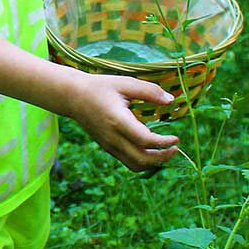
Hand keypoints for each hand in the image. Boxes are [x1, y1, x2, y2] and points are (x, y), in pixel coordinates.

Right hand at [64, 72, 179, 172]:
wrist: (72, 97)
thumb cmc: (100, 87)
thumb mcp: (125, 83)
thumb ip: (149, 91)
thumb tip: (171, 100)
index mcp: (118, 121)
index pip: (145, 141)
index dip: (164, 143)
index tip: (176, 138)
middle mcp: (113, 137)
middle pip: (142, 159)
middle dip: (163, 158)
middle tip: (175, 148)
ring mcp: (109, 145)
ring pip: (135, 165)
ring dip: (154, 163)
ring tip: (165, 152)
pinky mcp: (107, 147)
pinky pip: (128, 162)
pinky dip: (143, 161)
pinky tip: (151, 150)